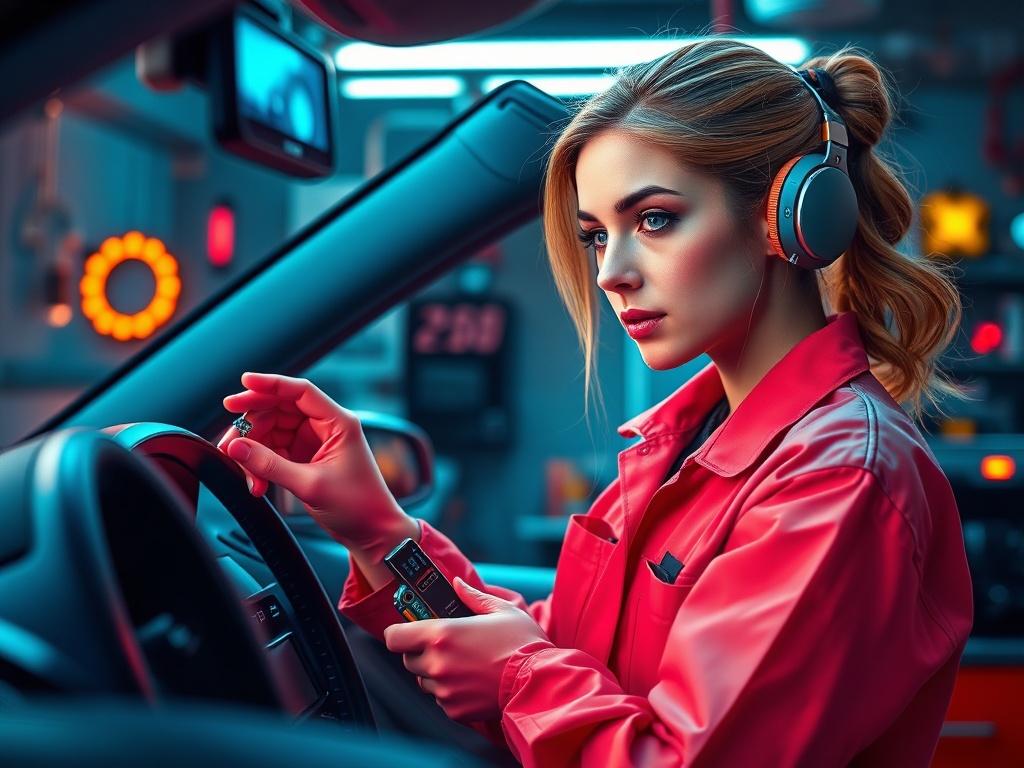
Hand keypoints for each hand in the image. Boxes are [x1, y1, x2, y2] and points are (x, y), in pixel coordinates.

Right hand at [218, 372, 409, 554]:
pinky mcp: (304, 458)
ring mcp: (313, 442)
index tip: (243, 382)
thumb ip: (270, 465)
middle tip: (229, 446)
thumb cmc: (357, 506)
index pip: (300, 391)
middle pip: (278, 410)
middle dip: (251, 427)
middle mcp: (325, 427)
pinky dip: (260, 466)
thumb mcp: (310, 485)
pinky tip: (257, 485)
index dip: (270, 384)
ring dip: (253, 453)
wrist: (371, 533)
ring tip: (249, 480)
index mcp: (338, 422)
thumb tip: (236, 447)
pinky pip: (272, 452)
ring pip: (271, 432)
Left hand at [383, 577, 553, 722]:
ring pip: (424, 681)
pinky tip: (472, 681)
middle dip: (421, 653)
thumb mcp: (501, 610)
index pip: (394, 637)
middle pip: (408, 660)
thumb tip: (457, 584)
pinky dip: (450, 692)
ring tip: (464, 665)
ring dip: (435, 673)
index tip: (407, 631)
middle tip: (446, 646)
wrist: (540, 682)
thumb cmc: (523, 643)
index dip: (398, 633)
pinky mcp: (454, 710)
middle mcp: (437, 663)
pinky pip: (441, 699)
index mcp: (442, 634)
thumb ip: (472, 596)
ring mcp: (444, 690)